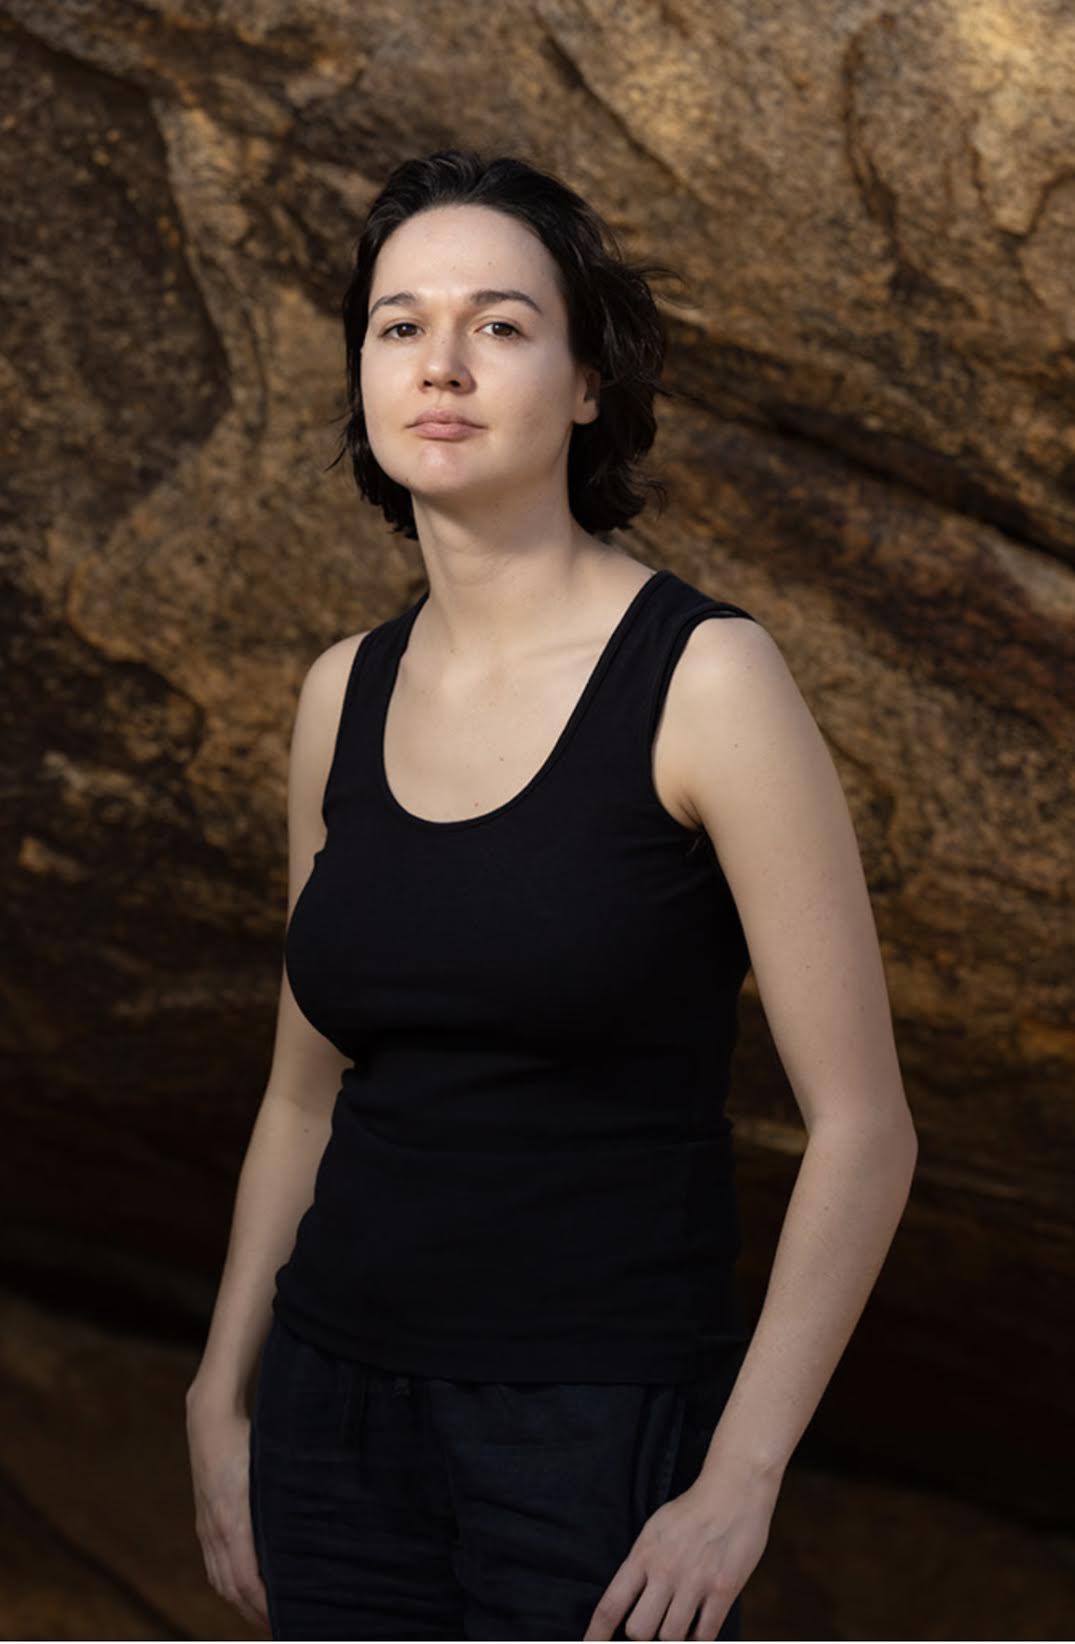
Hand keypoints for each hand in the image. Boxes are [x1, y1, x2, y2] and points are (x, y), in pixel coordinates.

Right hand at [186, 1392, 270, 1633]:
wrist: (211, 1422)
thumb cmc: (247, 1442)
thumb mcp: (270, 1472)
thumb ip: (283, 1503)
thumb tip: (309, 1530)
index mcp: (233, 1524)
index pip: (247, 1581)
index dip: (265, 1606)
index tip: (286, 1620)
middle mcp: (216, 1532)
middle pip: (232, 1589)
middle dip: (255, 1614)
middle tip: (284, 1627)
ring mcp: (207, 1530)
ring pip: (220, 1581)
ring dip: (241, 1604)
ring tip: (264, 1617)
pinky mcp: (205, 1523)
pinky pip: (213, 1567)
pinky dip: (227, 1587)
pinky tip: (241, 1591)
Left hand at [582, 1467, 776, 1640]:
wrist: (733, 1491)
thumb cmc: (691, 1510)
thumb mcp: (654, 1529)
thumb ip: (641, 1564)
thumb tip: (629, 1599)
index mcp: (643, 1555)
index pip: (611, 1605)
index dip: (596, 1634)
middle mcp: (665, 1572)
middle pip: (638, 1631)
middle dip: (642, 1635)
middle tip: (651, 1625)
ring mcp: (695, 1583)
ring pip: (670, 1637)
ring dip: (672, 1637)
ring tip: (677, 1623)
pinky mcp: (723, 1590)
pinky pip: (704, 1636)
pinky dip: (698, 1640)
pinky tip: (698, 1628)